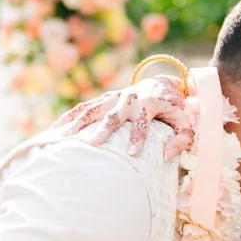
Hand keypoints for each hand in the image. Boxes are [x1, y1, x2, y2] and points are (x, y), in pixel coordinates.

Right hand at [65, 84, 192, 157]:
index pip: (143, 121)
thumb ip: (182, 138)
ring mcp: (113, 97)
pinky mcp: (104, 99)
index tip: (132, 154)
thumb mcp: (185, 121)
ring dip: (78, 122)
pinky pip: (83, 108)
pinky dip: (68, 117)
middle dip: (104, 128)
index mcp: (150, 102)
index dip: (138, 137)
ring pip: (93, 109)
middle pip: (114, 114)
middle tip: (93, 144)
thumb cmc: (174, 109)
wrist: (162, 84)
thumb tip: (168, 155)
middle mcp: (129, 98)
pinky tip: (54, 131)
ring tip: (63, 138)